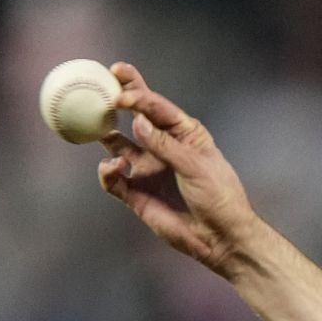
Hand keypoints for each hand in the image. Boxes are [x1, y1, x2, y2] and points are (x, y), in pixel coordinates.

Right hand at [97, 62, 262, 273]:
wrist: (221, 238)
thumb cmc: (220, 198)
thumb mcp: (196, 166)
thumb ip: (165, 145)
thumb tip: (137, 122)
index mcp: (184, 135)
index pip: (157, 107)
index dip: (138, 95)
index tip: (121, 93)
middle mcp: (162, 148)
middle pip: (136, 117)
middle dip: (120, 98)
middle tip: (103, 82)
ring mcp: (148, 170)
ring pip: (118, 145)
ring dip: (106, 134)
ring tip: (100, 127)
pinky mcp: (137, 193)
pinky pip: (113, 179)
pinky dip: (107, 171)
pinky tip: (114, 167)